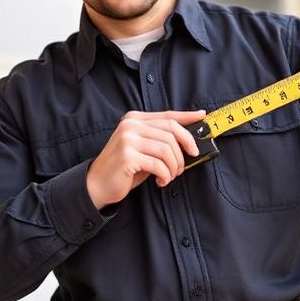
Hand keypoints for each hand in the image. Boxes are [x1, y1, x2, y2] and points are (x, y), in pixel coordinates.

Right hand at [86, 109, 205, 209]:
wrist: (97, 185)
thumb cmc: (124, 169)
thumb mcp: (143, 149)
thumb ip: (160, 140)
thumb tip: (189, 140)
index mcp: (134, 119)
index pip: (167, 115)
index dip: (187, 117)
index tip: (202, 117)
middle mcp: (130, 125)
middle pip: (171, 131)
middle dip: (185, 149)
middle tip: (184, 165)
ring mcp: (128, 139)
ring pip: (167, 149)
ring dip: (174, 166)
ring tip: (170, 176)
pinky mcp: (127, 155)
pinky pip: (159, 164)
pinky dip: (165, 175)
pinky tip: (161, 181)